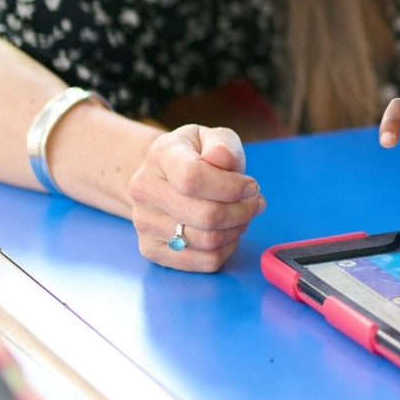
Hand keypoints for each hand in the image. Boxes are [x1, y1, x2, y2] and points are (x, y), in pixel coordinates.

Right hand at [128, 124, 266, 271]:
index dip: (231, 187)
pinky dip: (227, 249)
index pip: (193, 179)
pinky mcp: (151, 249)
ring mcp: (144, 223)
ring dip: (237, 229)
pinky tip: (231, 232)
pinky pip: (201, 261)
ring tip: (244, 214)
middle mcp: (145, 190)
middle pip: (205, 216)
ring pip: (206, 241)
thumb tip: (222, 158)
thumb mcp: (212, 137)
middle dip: (242, 211)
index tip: (251, 186)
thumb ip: (223, 145)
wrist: (162, 175)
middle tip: (255, 202)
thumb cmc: (195, 154)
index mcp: (161, 155)